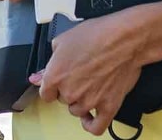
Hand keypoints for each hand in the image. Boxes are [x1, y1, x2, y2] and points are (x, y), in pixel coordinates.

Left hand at [31, 10, 146, 135]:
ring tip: (90, 85)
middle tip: (81, 74)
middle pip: (63, 100)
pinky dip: (91, 124)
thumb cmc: (96, 35)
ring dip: (81, 102)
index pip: (46, 93)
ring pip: (77, 111)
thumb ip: (48, 63)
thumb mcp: (63, 40)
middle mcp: (69, 92)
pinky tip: (91, 116)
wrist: (124, 39)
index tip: (59, 81)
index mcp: (55, 76)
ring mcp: (89, 102)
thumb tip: (37, 76)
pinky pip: (96, 127)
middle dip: (69, 89)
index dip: (52, 86)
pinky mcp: (108, 107)